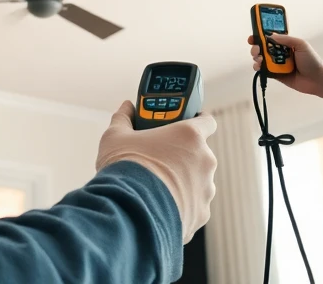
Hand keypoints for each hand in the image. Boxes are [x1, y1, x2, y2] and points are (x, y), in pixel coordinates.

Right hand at [95, 101, 216, 243]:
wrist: (126, 211)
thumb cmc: (124, 170)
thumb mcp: (115, 137)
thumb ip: (123, 118)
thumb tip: (125, 108)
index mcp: (190, 136)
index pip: (207, 121)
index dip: (197, 121)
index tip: (187, 124)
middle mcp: (205, 161)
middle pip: (199, 154)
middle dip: (183, 157)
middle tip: (160, 160)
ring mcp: (205, 189)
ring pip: (198, 181)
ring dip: (183, 182)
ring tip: (157, 188)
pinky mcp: (201, 214)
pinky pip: (193, 205)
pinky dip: (181, 205)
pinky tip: (159, 207)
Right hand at [247, 34, 322, 106]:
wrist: (317, 79)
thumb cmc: (312, 60)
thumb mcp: (301, 44)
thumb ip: (286, 39)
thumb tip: (271, 35)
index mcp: (286, 44)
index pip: (270, 38)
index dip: (260, 36)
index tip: (253, 36)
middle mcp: (280, 53)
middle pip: (262, 48)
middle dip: (256, 46)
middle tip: (256, 48)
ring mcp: (277, 64)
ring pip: (261, 59)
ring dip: (256, 57)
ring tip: (258, 58)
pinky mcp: (276, 75)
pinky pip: (264, 70)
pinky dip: (258, 68)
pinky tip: (259, 66)